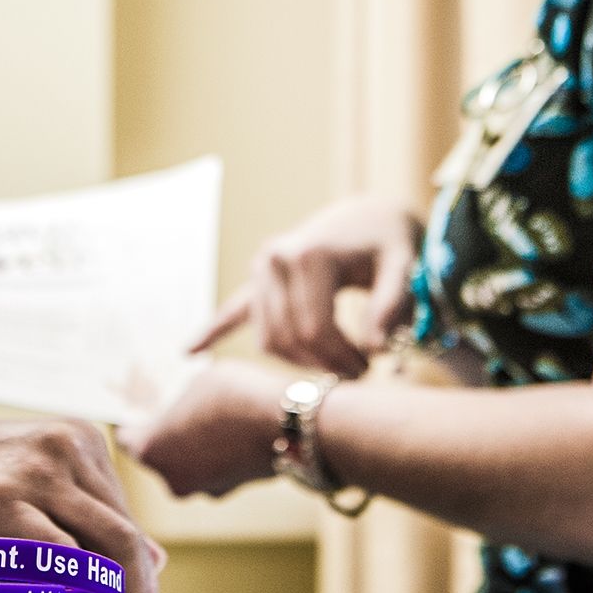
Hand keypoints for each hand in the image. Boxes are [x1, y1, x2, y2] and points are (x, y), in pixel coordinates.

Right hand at [0, 413, 161, 592]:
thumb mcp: (28, 473)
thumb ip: (84, 510)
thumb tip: (152, 559)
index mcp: (78, 437)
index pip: (127, 514)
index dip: (132, 565)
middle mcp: (68, 446)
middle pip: (126, 532)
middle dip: (135, 585)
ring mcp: (40, 471)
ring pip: (111, 547)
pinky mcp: (9, 501)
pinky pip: (67, 562)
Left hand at [116, 361, 285, 497]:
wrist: (288, 423)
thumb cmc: (233, 395)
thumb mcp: (195, 383)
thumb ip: (177, 402)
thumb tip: (177, 406)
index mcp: (150, 451)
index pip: (127, 438)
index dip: (131, 419)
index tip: (137, 408)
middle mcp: (171, 479)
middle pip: (157, 453)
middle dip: (164, 432)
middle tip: (172, 408)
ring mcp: (202, 489)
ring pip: (187, 463)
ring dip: (191, 445)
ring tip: (205, 416)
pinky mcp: (231, 490)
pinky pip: (211, 469)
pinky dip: (214, 453)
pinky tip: (227, 430)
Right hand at [193, 195, 420, 373]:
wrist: (370, 216)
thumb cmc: (391, 242)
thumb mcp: (404, 266)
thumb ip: (393, 306)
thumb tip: (377, 350)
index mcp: (307, 255)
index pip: (315, 328)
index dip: (343, 358)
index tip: (371, 369)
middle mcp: (274, 259)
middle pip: (290, 337)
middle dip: (324, 365)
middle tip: (359, 375)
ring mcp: (260, 269)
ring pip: (269, 338)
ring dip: (298, 362)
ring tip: (334, 367)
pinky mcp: (257, 279)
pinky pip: (233, 311)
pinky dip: (211, 330)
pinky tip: (187, 350)